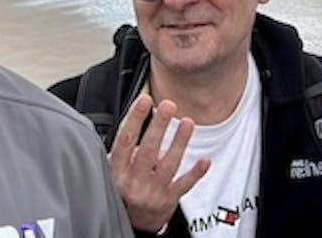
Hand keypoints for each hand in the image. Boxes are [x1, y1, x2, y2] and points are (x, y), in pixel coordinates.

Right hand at [108, 95, 210, 232]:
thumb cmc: (126, 186)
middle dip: (159, 126)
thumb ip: (127, 149)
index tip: (144, 100)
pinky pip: (184, 185)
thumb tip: (144, 128)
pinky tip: (204, 161)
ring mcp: (151, 192)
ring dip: (179, 142)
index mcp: (118, 170)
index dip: (134, 119)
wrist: (134, 221)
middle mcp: (134, 181)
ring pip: (168, 165)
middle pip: (148, 150)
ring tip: (187, 122)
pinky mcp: (168, 200)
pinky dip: (195, 173)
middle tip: (168, 106)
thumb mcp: (116, 169)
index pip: (125, 140)